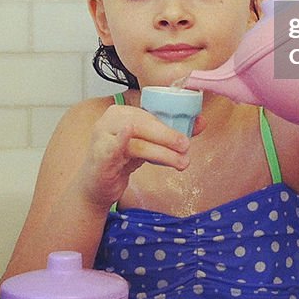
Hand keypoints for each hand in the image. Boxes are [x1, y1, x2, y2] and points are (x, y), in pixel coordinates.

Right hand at [77, 102, 198, 209]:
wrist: (97, 186)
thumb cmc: (122, 161)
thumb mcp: (148, 145)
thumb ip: (170, 135)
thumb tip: (201, 122)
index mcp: (122, 112)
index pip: (150, 114)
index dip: (171, 122)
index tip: (191, 131)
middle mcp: (110, 120)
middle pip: (143, 124)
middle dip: (167, 136)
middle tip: (186, 146)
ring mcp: (102, 137)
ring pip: (135, 141)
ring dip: (160, 152)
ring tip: (180, 162)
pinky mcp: (98, 156)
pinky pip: (110, 147)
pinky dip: (119, 141)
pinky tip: (127, 136)